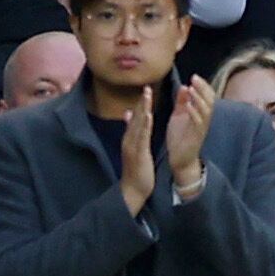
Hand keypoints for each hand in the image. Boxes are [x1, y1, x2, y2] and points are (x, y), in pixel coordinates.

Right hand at [114, 80, 156, 209]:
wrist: (132, 189)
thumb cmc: (135, 170)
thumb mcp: (133, 150)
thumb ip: (130, 132)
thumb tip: (126, 115)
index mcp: (129, 138)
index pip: (134, 118)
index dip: (140, 104)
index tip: (146, 91)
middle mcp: (129, 138)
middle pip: (135, 116)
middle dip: (141, 102)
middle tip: (146, 86)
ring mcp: (132, 144)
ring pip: (138, 123)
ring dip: (142, 108)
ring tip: (147, 95)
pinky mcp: (138, 152)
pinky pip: (141, 136)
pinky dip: (144, 124)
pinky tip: (148, 115)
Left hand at [163, 75, 216, 194]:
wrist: (180, 159)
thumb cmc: (180, 137)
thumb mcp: (179, 115)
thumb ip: (182, 102)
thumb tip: (185, 86)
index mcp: (200, 114)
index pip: (207, 97)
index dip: (203, 87)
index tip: (195, 76)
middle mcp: (204, 121)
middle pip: (209, 102)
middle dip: (202, 89)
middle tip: (194, 78)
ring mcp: (201, 129)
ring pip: (206, 112)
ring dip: (199, 99)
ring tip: (192, 88)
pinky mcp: (196, 137)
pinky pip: (198, 124)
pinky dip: (194, 113)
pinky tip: (188, 105)